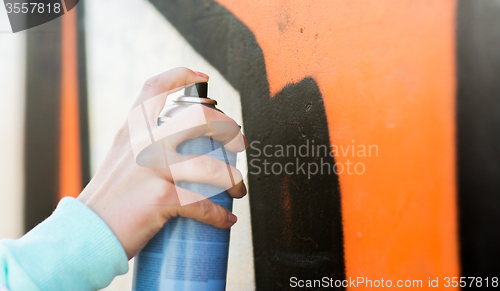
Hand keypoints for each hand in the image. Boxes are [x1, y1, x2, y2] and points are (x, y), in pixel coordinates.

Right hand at [77, 67, 246, 258]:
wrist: (86, 233)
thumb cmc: (109, 199)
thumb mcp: (120, 158)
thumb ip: (141, 145)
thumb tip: (178, 144)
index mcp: (133, 130)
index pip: (155, 88)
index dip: (181, 76)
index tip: (203, 78)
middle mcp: (143, 142)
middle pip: (200, 118)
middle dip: (229, 129)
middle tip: (239, 145)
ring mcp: (152, 168)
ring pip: (211, 167)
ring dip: (234, 179)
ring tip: (238, 189)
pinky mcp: (160, 198)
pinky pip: (203, 205)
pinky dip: (219, 215)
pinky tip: (226, 218)